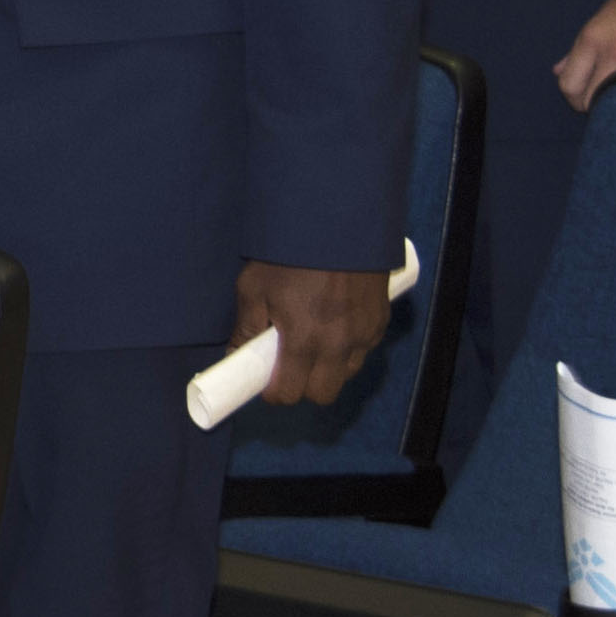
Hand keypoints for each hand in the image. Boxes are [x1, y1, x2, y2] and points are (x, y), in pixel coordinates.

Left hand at [233, 257, 392, 410]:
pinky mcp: (380, 321)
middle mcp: (338, 345)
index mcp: (304, 339)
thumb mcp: (255, 285)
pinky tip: (335, 327)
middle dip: (304, 387)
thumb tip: (235, 353)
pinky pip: (365, 350)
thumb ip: (246, 326)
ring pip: (346, 374)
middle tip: (289, 367)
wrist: (338, 222)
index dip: (274, 392)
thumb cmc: (289, 253)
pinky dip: (349, 349)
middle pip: (323, 394)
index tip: (267, 383)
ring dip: (329, 370)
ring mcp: (364, 334)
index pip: (290, 392)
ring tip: (313, 344)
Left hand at [553, 0, 615, 112]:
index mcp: (593, 40)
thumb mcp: (600, 19)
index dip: (573, 97)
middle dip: (593, 105)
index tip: (582, 98)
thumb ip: (578, 49)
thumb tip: (558, 71)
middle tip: (604, 99)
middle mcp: (614, 57)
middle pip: (590, 102)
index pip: (569, 86)